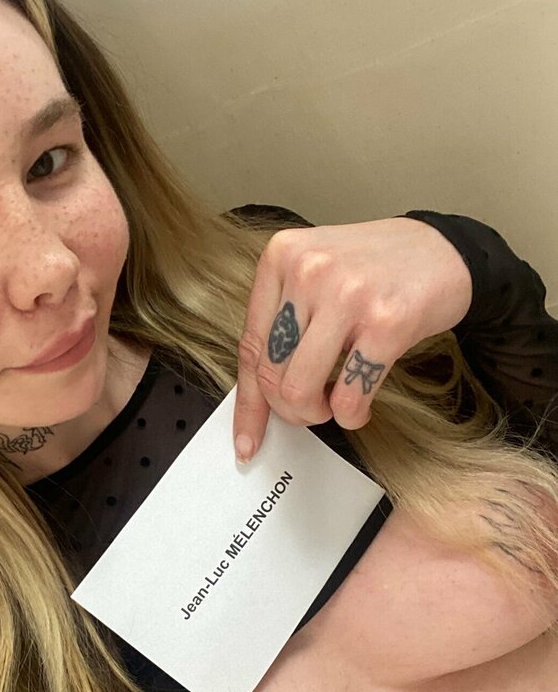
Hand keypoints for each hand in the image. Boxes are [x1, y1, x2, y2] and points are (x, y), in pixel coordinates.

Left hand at [232, 216, 473, 462]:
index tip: (246, 441)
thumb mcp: (315, 278)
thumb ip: (282, 323)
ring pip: (300, 389)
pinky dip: (352, 415)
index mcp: (281, 257)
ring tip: (336, 404)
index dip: (248, 403)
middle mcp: (308, 271)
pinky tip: (361, 405)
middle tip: (312, 409)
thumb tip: (256, 395)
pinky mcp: (386, 321)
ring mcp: (347, 294)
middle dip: (290, 408)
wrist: (446, 250)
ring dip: (317, 413)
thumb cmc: (376, 270)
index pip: (249, 346)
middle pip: (270, 373)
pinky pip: (350, 396)